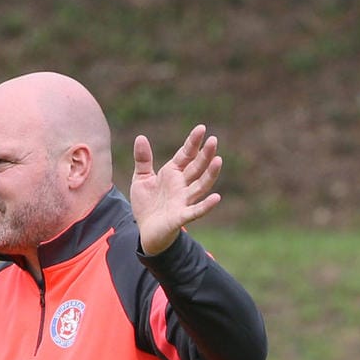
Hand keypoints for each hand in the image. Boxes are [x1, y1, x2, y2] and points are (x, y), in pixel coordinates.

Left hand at [131, 125, 222, 254]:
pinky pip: (195, 211)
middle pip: (196, 168)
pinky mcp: (181, 217)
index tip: (202, 128)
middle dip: (205, 155)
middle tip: (214, 140)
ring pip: (200, 186)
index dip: (193, 143)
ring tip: (218, 160)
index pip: (185, 155)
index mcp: (173, 174)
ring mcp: (183, 201)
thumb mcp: (141, 179)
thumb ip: (143, 159)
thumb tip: (141, 137)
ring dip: (210, 174)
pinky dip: (206, 205)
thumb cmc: (147, 204)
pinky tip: (216, 197)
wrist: (145, 231)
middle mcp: (182, 186)